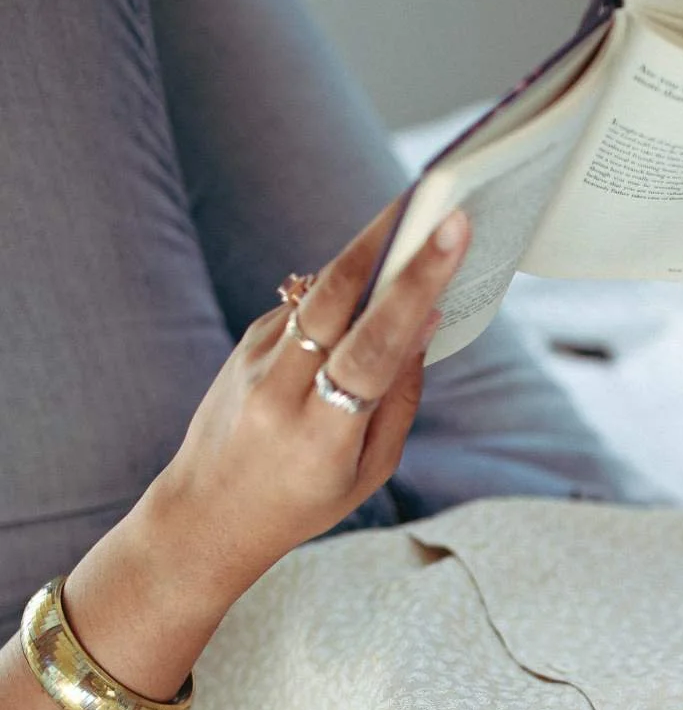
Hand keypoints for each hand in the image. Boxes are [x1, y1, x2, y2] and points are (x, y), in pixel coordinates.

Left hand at [146, 198, 469, 604]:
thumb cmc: (304, 501)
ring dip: (366, 256)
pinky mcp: (244, 343)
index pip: (373, 346)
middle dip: (385, 239)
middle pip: (336, 294)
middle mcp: (280, 390)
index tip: (449, 233)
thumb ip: (400, 397)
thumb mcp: (370, 471)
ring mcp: (254, 361)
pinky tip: (359, 308)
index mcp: (321, 434)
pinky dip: (340, 298)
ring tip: (408, 228)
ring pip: (319, 291)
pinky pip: (304, 306)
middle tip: (429, 195)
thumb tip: (425, 318)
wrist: (206, 515)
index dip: (414, 286)